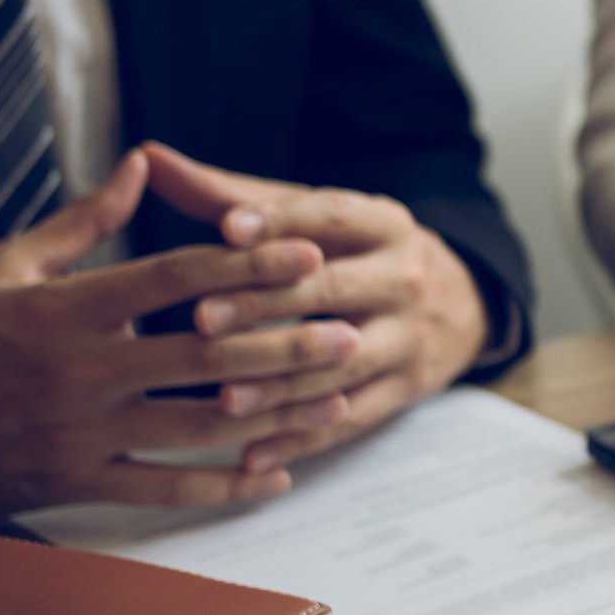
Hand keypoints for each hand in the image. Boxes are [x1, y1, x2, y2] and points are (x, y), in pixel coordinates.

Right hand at [0, 151, 361, 512]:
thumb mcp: (4, 267)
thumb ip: (81, 221)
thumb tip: (141, 164)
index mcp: (64, 309)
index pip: (172, 278)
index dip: (245, 264)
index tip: (307, 253)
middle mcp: (78, 371)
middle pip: (204, 353)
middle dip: (285, 343)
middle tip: (348, 332)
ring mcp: (79, 432)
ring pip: (199, 425)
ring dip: (275, 414)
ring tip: (336, 399)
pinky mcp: (75, 482)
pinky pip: (164, 490)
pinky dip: (224, 486)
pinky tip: (274, 475)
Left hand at [141, 143, 490, 473]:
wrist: (463, 303)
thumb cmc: (363, 254)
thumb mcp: (320, 218)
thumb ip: (234, 195)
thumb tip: (151, 159)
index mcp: (384, 224)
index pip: (332, 218)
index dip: (282, 222)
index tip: (229, 229)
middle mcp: (405, 278)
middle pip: (334, 292)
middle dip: (268, 306)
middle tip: (202, 319)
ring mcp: (409, 338)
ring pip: (342, 365)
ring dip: (282, 385)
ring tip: (222, 399)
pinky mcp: (406, 389)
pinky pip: (352, 419)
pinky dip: (301, 440)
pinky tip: (252, 456)